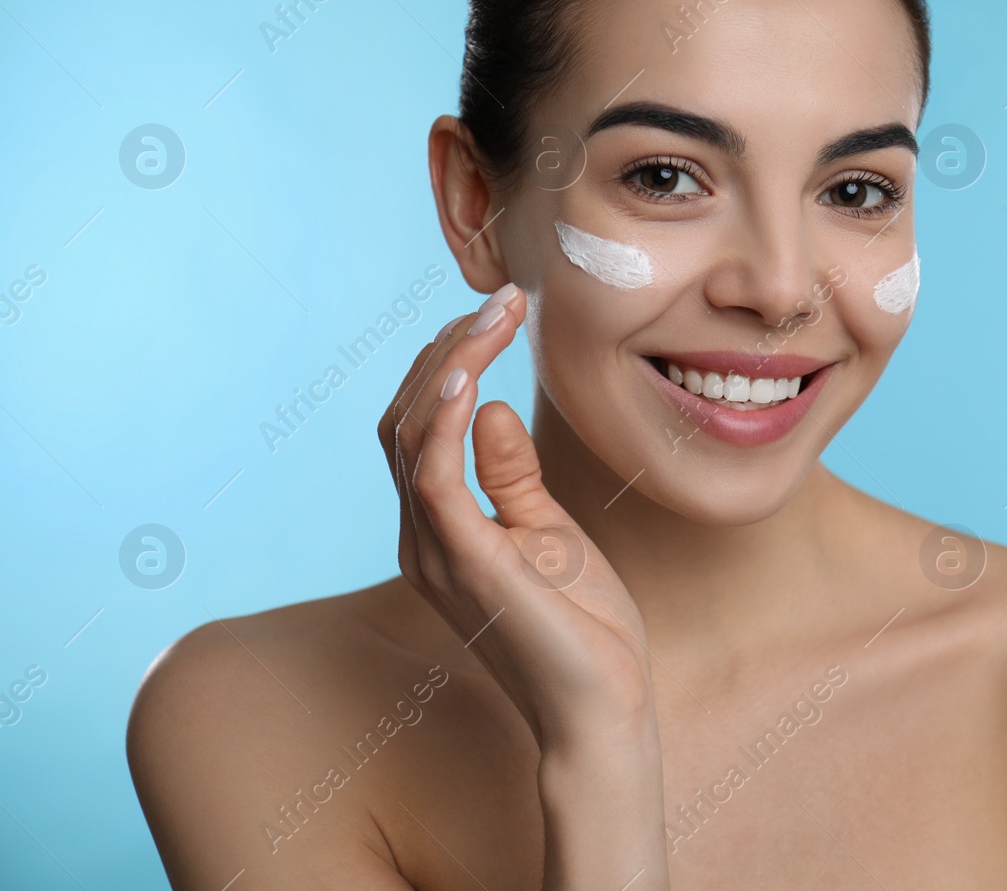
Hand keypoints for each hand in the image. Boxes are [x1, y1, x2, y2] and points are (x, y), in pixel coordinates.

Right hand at [379, 285, 655, 750]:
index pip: (417, 426)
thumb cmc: (583, 629)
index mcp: (439, 529)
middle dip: (450, 348)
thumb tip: (494, 406)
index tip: (500, 312)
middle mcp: (421, 537)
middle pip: (403, 419)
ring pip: (410, 434)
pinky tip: (468, 374)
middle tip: (504, 299)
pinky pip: (432, 476)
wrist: (603, 708)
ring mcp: (435, 550)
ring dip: (452, 363)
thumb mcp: (550, 532)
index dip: (451, 361)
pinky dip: (441, 418)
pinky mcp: (464, 561)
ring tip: (496, 314)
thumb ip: (513, 473)